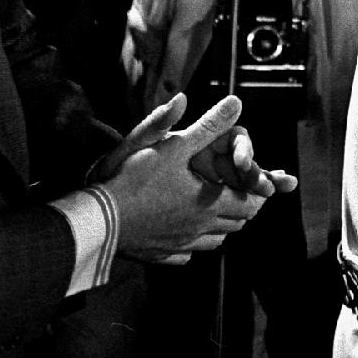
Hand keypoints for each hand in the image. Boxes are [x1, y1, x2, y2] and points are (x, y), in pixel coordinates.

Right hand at [94, 94, 285, 261]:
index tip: (257, 180)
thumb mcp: (175, 145)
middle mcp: (199, 229)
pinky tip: (186, 229)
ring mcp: (180, 245)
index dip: (256, 192)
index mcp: (209, 204)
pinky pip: (187, 253)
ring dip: (221, 225)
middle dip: (242, 207)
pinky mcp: (161, 255)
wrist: (100, 218)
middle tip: (240, 191)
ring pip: (214, 241)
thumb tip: (236, 102)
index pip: (249, 204)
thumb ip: (208, 125)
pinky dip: (194, 242)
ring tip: (217, 209)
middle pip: (236, 224)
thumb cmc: (136, 179)